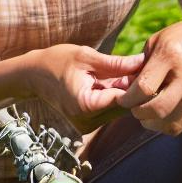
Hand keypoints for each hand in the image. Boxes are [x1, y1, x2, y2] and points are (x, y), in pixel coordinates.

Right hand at [25, 44, 146, 133]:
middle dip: (135, 88)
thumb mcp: (86, 56)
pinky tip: (120, 80)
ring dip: (126, 93)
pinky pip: (110, 111)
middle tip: (145, 66)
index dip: (138, 82)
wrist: (32, 74)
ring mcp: (86, 125)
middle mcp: (86, 121)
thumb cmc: (56, 61)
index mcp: (85, 105)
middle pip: (123, 107)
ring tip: (132, 71)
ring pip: (119, 110)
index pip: (124, 98)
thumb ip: (116, 63)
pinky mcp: (88, 124)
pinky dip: (116, 97)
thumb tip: (143, 60)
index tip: (149, 67)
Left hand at [116, 14, 181, 134]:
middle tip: (134, 109)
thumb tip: (123, 88)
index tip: (122, 100)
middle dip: (139, 114)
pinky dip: (169, 121)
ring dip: (154, 123)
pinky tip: (164, 111)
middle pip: (158, 109)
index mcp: (171, 57)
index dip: (128, 99)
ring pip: (172, 123)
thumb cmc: (178, 38)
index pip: (144, 88)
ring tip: (147, 114)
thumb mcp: (154, 42)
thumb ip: (139, 66)